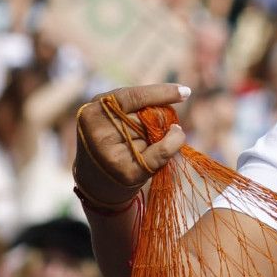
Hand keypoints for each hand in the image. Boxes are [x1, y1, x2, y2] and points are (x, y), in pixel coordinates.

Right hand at [73, 84, 188, 209]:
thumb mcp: (111, 119)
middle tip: (141, 132)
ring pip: (154, 133)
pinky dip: (174, 143)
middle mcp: (98, 133)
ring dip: (156, 136)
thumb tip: (175, 120)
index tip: (185, 91)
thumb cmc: (109, 144)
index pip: (131, 97)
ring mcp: (112, 155)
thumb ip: (135, 109)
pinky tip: (176, 139)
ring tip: (137, 148)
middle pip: (146, 115)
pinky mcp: (128, 173)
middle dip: (156, 119)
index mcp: (92, 113)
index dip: (160, 92)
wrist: (95, 185)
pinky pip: (163, 151)